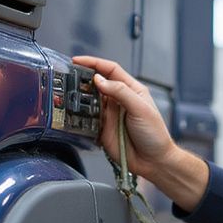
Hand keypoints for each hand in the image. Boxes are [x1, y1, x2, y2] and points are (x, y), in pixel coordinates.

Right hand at [72, 55, 175, 181]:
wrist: (153, 162)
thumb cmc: (155, 134)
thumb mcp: (141, 109)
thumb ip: (121, 92)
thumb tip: (100, 80)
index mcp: (131, 90)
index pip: (110, 70)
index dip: (94, 63)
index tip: (78, 61)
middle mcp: (118, 100)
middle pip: (96, 83)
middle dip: (82, 78)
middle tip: (68, 77)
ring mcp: (109, 115)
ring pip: (89, 101)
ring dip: (79, 97)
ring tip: (67, 94)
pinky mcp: (102, 129)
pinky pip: (87, 119)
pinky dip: (79, 116)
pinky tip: (73, 114)